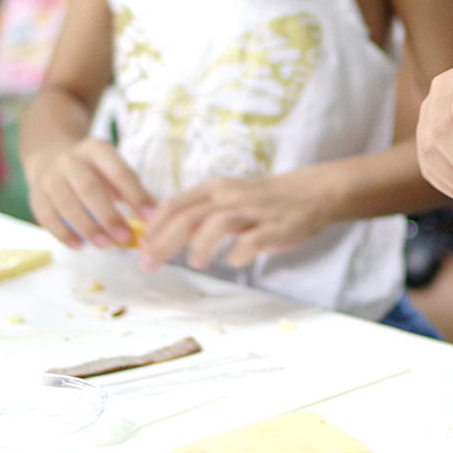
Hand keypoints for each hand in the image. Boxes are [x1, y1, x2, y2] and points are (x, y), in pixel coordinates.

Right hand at [25, 138, 154, 248]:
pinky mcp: (36, 195)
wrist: (49, 154)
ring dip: (87, 227)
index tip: (150, 217)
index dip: (135, 195)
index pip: (118, 172)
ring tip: (105, 245)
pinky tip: (79, 246)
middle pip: (88, 188)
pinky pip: (47, 216)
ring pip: (66, 203)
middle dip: (108, 215)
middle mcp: (70, 161)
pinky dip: (63, 233)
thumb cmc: (91, 168)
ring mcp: (50, 177)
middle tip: (124, 237)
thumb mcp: (111, 166)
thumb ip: (129, 187)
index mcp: (96, 150)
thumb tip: (152, 215)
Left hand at [137, 166, 341, 271]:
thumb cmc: (264, 200)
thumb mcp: (228, 197)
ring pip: (215, 226)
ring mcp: (252, 212)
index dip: (153, 229)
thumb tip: (161, 232)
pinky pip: (247, 244)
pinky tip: (234, 261)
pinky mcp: (272, 229)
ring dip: (199, 247)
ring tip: (196, 263)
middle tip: (149, 265)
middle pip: (187, 218)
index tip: (140, 249)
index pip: (174, 206)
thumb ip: (200, 211)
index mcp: (215, 188)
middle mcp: (230, 196)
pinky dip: (236, 256)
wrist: (311, 193)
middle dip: (163, 243)